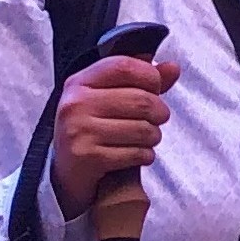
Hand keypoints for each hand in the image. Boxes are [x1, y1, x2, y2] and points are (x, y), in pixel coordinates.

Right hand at [49, 52, 179, 215]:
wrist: (66, 174)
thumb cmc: (92, 130)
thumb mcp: (109, 98)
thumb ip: (141, 81)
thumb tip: (173, 68)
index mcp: (79, 82)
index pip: (124, 66)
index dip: (150, 76)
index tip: (156, 87)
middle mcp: (75, 103)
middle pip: (141, 100)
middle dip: (159, 112)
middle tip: (158, 119)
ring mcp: (78, 130)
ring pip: (142, 128)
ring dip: (154, 136)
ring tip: (148, 138)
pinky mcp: (86, 157)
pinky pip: (134, 153)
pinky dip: (145, 155)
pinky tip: (139, 155)